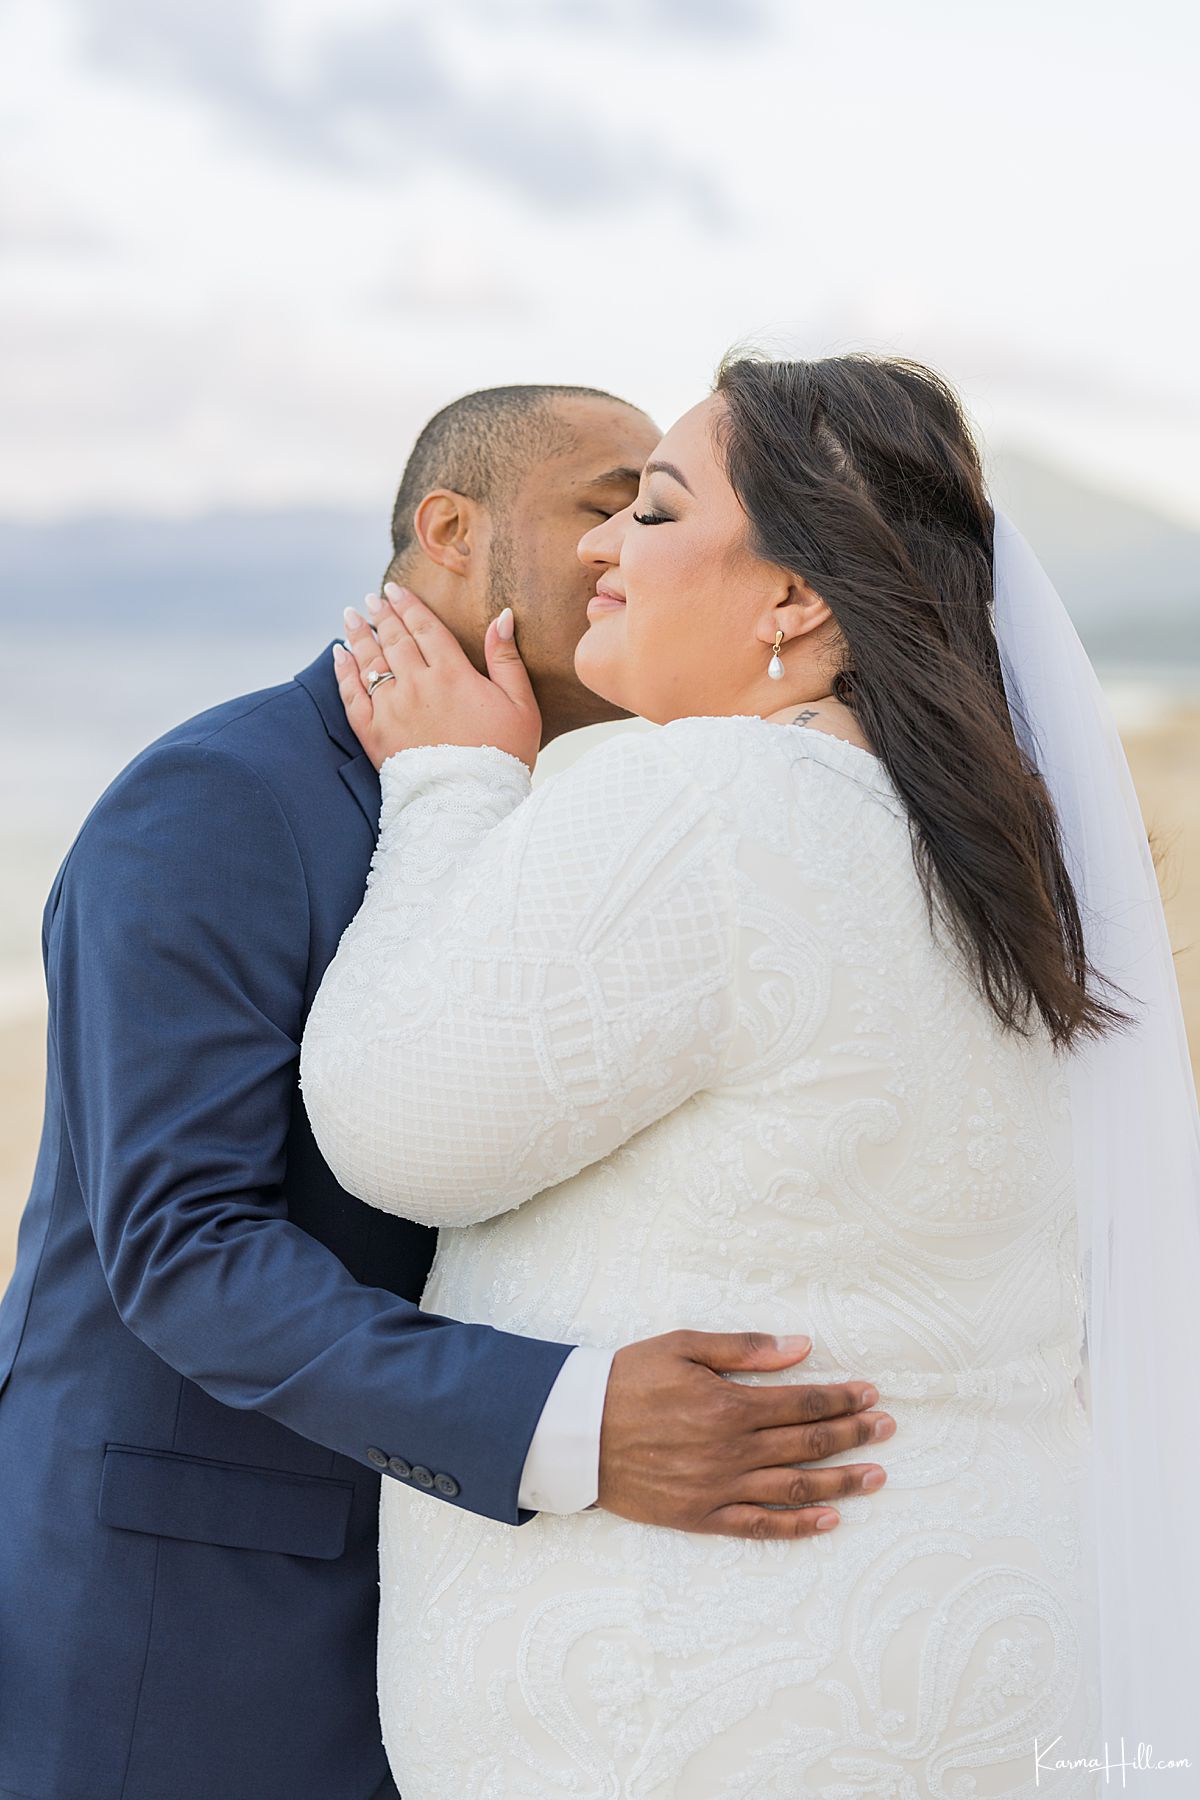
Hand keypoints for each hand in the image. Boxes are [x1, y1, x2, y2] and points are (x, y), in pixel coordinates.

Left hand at [333, 583, 541, 773]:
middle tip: (372, 599)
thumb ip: (506, 658)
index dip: (408, 606)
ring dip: (359, 635)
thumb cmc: (503, 755)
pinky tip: (338, 655)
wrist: (470, 803)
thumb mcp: (520, 705)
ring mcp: (392, 708)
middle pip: (394, 639)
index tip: (394, 591)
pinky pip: (352, 695)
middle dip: (382, 615)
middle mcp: (417, 684)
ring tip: (351, 616)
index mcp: (453, 674)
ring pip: (370, 661)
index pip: (424, 628)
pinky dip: (343, 672)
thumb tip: (501, 616)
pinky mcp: (374, 734)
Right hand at [597, 1330, 894, 1538]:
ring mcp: (718, 1488)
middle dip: (854, 1434)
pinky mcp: (701, 1517)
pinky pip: (759, 1527)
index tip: (872, 1394)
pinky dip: (798, 1526)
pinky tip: (829, 1520)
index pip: (802, 1403)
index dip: (842, 1398)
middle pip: (808, 1445)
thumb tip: (801, 1346)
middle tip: (887, 1429)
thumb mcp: (683, 1346)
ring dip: (841, 1482)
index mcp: (729, 1405)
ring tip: (877, 1476)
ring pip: (794, 1489)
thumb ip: (744, 1350)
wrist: (575, 1432)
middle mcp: (731, 1450)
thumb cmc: (628, 1379)